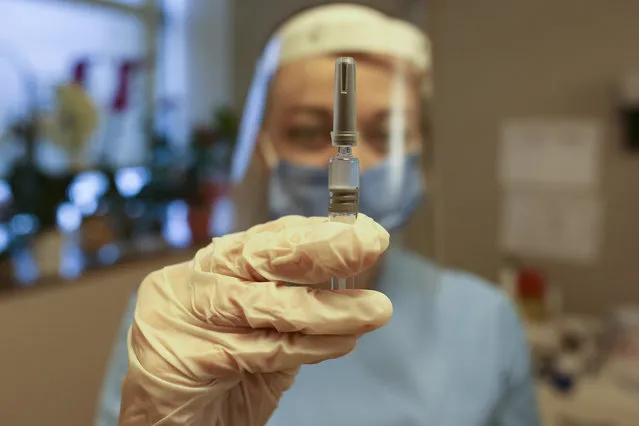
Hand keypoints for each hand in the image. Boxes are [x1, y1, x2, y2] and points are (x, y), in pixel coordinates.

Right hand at [119, 214, 392, 425]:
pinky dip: (309, 346)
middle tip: (369, 242)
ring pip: (265, 303)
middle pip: (260, 256)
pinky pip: (263, 349)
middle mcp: (192, 282)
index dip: (314, 232)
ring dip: (327, 306)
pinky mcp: (188, 356)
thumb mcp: (260, 336)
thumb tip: (346, 287)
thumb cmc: (216, 381)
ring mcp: (184, 315)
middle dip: (321, 249)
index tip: (359, 229)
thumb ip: (290, 311)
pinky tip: (344, 340)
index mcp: (208, 270)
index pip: (264, 240)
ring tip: (373, 308)